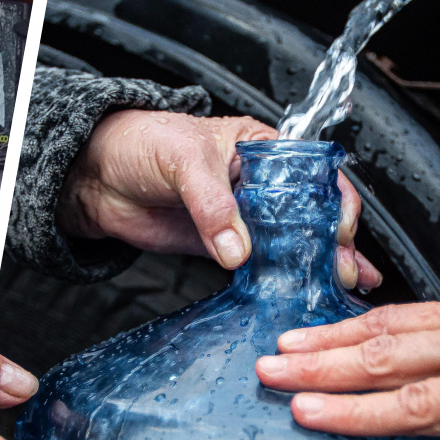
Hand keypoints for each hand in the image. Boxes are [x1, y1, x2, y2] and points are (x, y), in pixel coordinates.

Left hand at [57, 111, 380, 289]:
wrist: (98, 178)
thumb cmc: (141, 145)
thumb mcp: (183, 161)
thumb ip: (212, 205)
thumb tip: (237, 248)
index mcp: (261, 148)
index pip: (312, 174)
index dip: (333, 200)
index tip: (340, 227)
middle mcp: (259, 185)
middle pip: (310, 215)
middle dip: (333, 242)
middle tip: (342, 269)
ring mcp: (243, 219)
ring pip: (291, 244)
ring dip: (316, 266)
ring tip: (338, 288)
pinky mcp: (223, 248)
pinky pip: (259, 266)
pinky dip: (281, 281)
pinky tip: (302, 295)